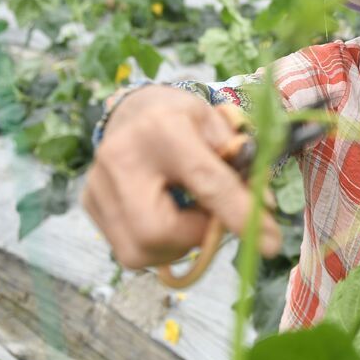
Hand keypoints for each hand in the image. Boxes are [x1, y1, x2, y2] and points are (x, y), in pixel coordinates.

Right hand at [82, 86, 281, 269]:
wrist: (134, 109)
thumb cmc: (183, 119)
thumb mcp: (218, 125)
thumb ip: (241, 163)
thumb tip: (263, 208)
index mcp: (162, 129)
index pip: (205, 181)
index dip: (240, 215)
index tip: (270, 243)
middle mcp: (120, 158)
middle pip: (156, 231)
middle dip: (194, 238)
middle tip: (212, 222)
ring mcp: (98, 184)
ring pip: (139, 250)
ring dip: (177, 244)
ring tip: (189, 214)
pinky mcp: (89, 204)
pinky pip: (128, 250)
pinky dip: (158, 244)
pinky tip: (167, 216)